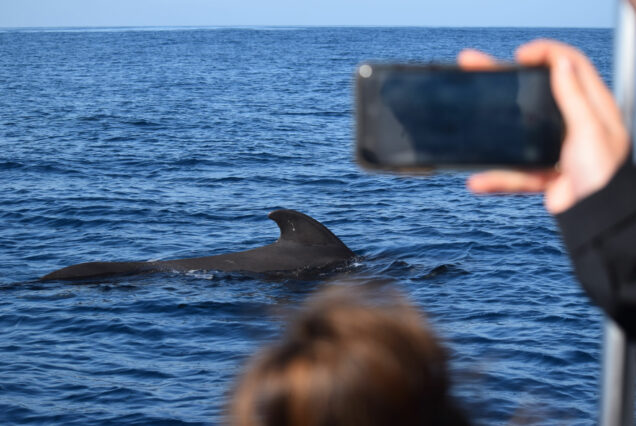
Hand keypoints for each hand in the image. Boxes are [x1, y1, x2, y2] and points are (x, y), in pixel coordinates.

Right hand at [458, 40, 628, 213]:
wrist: (599, 218)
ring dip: (491, 129)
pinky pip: (513, 172)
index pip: (570, 66)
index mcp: (592, 107)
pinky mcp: (542, 174)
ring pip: (517, 132)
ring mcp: (554, 148)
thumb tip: (561, 63)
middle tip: (476, 66)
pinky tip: (478, 179)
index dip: (546, 54)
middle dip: (504, 79)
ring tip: (466, 118)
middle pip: (535, 93)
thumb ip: (574, 97)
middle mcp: (572, 124)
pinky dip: (496, 178)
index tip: (520, 56)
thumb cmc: (605, 176)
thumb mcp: (591, 130)